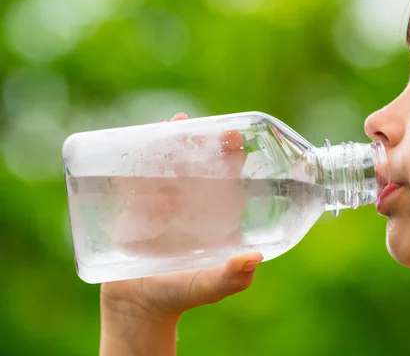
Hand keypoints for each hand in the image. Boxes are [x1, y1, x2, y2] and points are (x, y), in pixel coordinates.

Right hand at [99, 112, 262, 354]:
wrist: (139, 305)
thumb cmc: (181, 294)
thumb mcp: (208, 286)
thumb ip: (230, 277)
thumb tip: (254, 259)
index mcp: (215, 216)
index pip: (225, 180)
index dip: (230, 158)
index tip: (233, 137)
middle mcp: (191, 205)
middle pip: (196, 166)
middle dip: (198, 142)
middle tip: (196, 123)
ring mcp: (163, 203)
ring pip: (168, 166)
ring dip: (170, 144)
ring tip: (173, 123)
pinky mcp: (136, 207)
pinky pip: (138, 179)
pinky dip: (138, 161)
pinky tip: (138, 144)